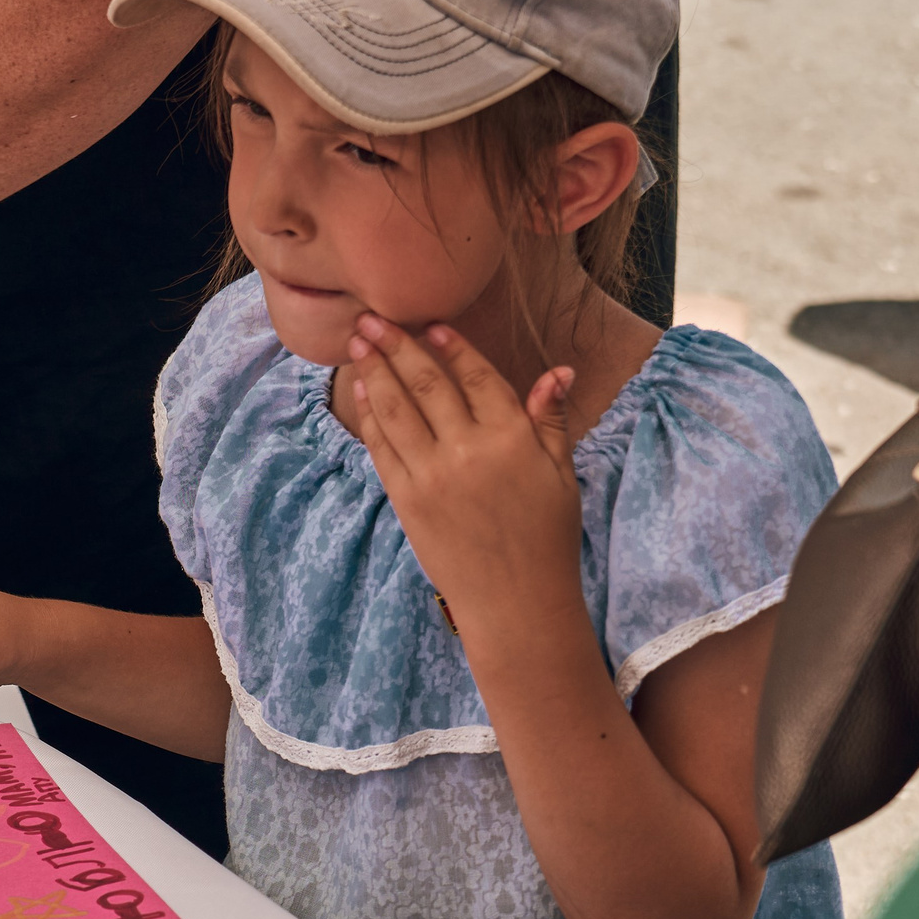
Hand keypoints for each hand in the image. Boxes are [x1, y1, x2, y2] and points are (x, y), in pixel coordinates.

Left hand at [347, 315, 583, 672]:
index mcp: (511, 437)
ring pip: (396, 410)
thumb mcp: (561, 474)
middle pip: (426, 384)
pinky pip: (382, 448)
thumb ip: (549, 420)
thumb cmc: (545, 537)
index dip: (451, 347)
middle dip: (396, 346)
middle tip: (371, 318)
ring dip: (374, 371)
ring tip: (357, 342)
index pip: (475, 377)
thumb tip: (560, 372)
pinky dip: (370, 415)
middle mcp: (468, 449)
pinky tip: (363, 391)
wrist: (515, 601)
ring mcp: (432, 475)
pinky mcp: (407, 500)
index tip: (430, 324)